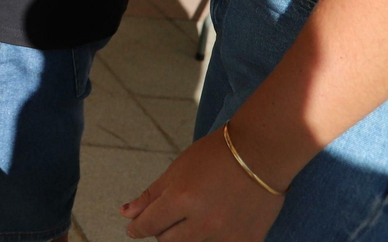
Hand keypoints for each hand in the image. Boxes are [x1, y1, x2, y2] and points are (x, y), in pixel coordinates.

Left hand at [122, 129, 284, 240]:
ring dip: (187, 236)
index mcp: (182, 198)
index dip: (137, 228)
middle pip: (167, 241)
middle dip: (162, 230)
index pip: (149, 225)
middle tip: (170, 216)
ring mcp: (226, 235)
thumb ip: (151, 196)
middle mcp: (203, 221)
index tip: (134, 229)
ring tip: (196, 215)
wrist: (262, 154)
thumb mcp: (177, 169)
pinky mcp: (247, 241)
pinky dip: (211, 239)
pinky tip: (215, 225)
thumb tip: (125, 215)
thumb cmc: (216, 156)